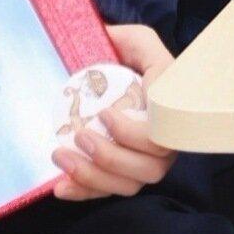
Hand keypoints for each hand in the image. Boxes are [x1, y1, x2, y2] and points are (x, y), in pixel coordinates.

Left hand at [53, 22, 177, 199]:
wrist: (126, 74)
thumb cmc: (135, 59)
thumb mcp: (137, 41)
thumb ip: (131, 41)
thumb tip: (105, 40)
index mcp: (173, 112)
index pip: (163, 135)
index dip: (132, 135)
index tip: (104, 113)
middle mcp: (168, 142)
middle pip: (149, 168)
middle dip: (109, 158)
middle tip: (79, 136)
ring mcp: (148, 162)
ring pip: (129, 185)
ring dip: (93, 177)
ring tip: (61, 156)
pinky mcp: (127, 174)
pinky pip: (110, 192)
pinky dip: (86, 192)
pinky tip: (60, 186)